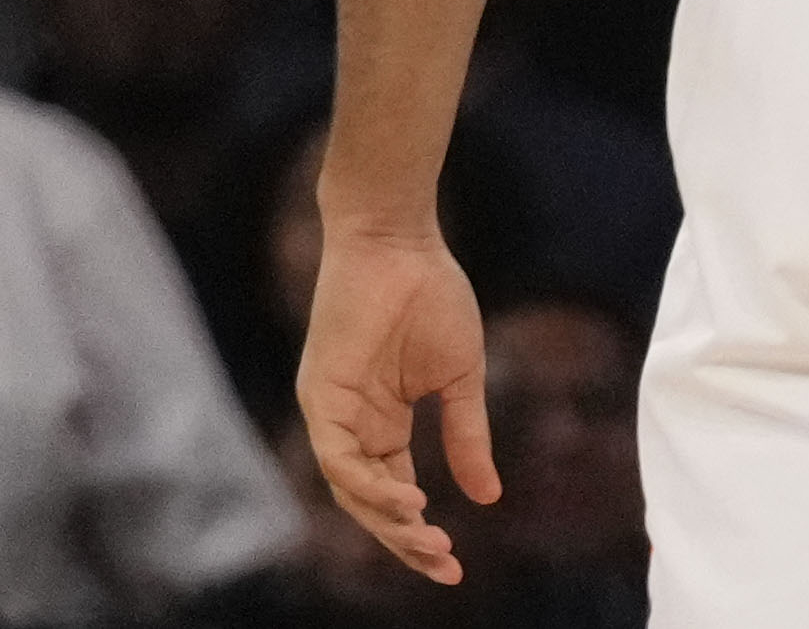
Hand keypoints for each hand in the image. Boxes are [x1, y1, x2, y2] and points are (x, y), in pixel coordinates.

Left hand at [297, 225, 497, 584]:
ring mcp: (334, 414)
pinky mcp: (321, 398)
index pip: (398, 493)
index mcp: (384, 423)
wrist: (401, 243)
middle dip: (405, 541)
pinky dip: (368, 484)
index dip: (421, 532)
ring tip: (429, 537)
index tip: (456, 563)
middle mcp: (354, 427)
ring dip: (389, 519)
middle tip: (445, 566)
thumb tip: (488, 497)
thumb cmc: (432, 296)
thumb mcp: (461, 378)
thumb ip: (468, 436)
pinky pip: (337, 457)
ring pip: (352, 490)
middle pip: (372, 504)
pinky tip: (406, 498)